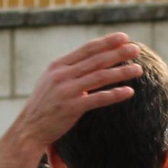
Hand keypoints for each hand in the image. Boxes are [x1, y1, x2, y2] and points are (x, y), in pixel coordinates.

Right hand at [13, 34, 143, 148]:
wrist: (28, 129)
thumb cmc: (44, 106)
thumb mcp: (52, 82)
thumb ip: (69, 71)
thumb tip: (90, 62)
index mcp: (58, 66)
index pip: (87, 49)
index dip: (107, 42)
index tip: (124, 38)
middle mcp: (62, 75)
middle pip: (96, 60)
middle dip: (118, 53)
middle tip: (136, 49)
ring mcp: (66, 91)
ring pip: (100, 77)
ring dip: (121, 72)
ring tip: (139, 70)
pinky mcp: (71, 108)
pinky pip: (98, 99)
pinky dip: (114, 94)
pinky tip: (129, 92)